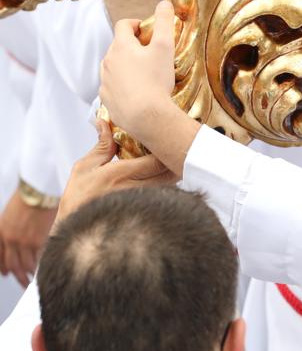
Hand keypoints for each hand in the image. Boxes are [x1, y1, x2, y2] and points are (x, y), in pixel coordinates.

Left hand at [0, 191, 56, 286]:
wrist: (37, 192)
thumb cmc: (26, 198)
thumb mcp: (10, 214)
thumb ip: (10, 229)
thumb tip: (17, 242)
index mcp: (1, 232)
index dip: (2, 267)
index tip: (5, 274)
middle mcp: (10, 239)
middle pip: (11, 264)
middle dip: (16, 276)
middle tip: (22, 283)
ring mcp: (24, 241)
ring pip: (24, 264)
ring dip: (28, 274)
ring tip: (32, 279)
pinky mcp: (38, 240)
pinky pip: (37, 258)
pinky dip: (38, 265)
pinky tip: (40, 269)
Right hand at [55, 120, 176, 227]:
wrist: (76, 227)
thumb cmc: (78, 196)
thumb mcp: (85, 167)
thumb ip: (102, 145)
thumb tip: (105, 122)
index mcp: (119, 175)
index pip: (156, 161)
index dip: (166, 149)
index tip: (167, 139)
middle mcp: (134, 190)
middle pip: (169, 174)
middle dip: (174, 160)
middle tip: (176, 148)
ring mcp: (141, 203)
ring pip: (170, 186)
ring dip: (173, 173)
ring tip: (173, 160)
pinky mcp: (145, 212)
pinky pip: (164, 196)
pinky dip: (168, 186)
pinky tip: (165, 178)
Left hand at [99, 0, 176, 139]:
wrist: (146, 116)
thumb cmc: (156, 80)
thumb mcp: (165, 47)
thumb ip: (165, 22)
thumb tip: (164, 2)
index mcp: (121, 47)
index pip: (123, 25)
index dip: (135, 24)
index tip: (146, 30)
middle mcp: (108, 61)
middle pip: (117, 46)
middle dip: (132, 46)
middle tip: (150, 53)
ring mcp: (105, 81)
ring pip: (113, 66)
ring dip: (126, 65)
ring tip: (144, 74)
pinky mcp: (106, 98)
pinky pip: (112, 86)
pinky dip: (122, 85)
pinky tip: (137, 92)